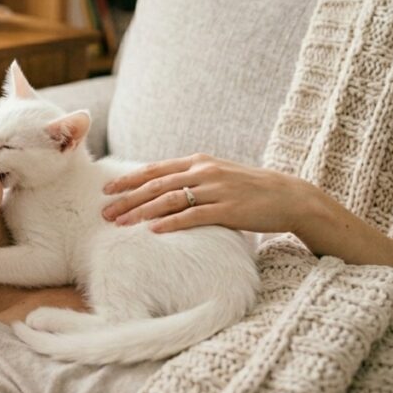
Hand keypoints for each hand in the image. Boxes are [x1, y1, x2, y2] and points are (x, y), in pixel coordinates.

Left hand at [100, 153, 316, 233]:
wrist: (288, 196)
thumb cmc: (248, 189)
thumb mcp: (216, 175)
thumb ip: (190, 178)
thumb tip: (160, 188)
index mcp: (198, 162)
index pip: (155, 170)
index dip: (128, 179)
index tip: (106, 189)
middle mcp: (204, 172)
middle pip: (156, 185)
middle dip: (127, 199)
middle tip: (104, 212)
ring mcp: (216, 190)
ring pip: (169, 200)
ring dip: (141, 212)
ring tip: (120, 224)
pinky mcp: (228, 210)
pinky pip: (193, 216)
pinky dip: (170, 223)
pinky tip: (152, 230)